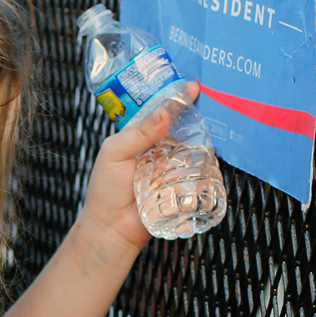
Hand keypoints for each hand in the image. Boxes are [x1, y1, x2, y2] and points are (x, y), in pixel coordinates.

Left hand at [74, 90, 197, 259]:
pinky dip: (204, 171)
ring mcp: (175, 169)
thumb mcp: (114, 153)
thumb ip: (139, 132)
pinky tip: (204, 167)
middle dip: (197, 117)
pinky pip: (201, 176)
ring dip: (202, 144)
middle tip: (209, 105)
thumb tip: (164, 113)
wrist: (111, 229)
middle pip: (185, 128)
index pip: (163, 111)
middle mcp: (162, 150)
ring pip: (197, 151)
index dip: (177, 98)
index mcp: (143, 136)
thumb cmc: (106, 190)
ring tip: (208, 137)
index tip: (192, 87)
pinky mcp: (185, 189)